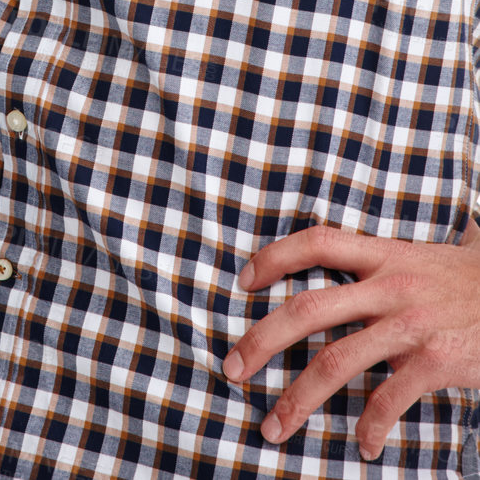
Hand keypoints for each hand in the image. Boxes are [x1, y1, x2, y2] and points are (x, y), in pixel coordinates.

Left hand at [224, 221, 479, 459]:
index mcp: (384, 255)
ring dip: (297, 398)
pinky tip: (361, 445)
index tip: (242, 281)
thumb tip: (345, 254)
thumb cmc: (472, 282)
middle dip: (262, 340)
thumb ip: (385, 257)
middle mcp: (391, 285)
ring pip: (337, 361)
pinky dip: (370, 426)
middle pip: (309, 308)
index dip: (274, 256)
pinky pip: (389, 398)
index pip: (316, 241)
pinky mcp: (438, 360)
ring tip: (274, 427)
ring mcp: (412, 324)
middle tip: (232, 369)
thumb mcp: (425, 256)